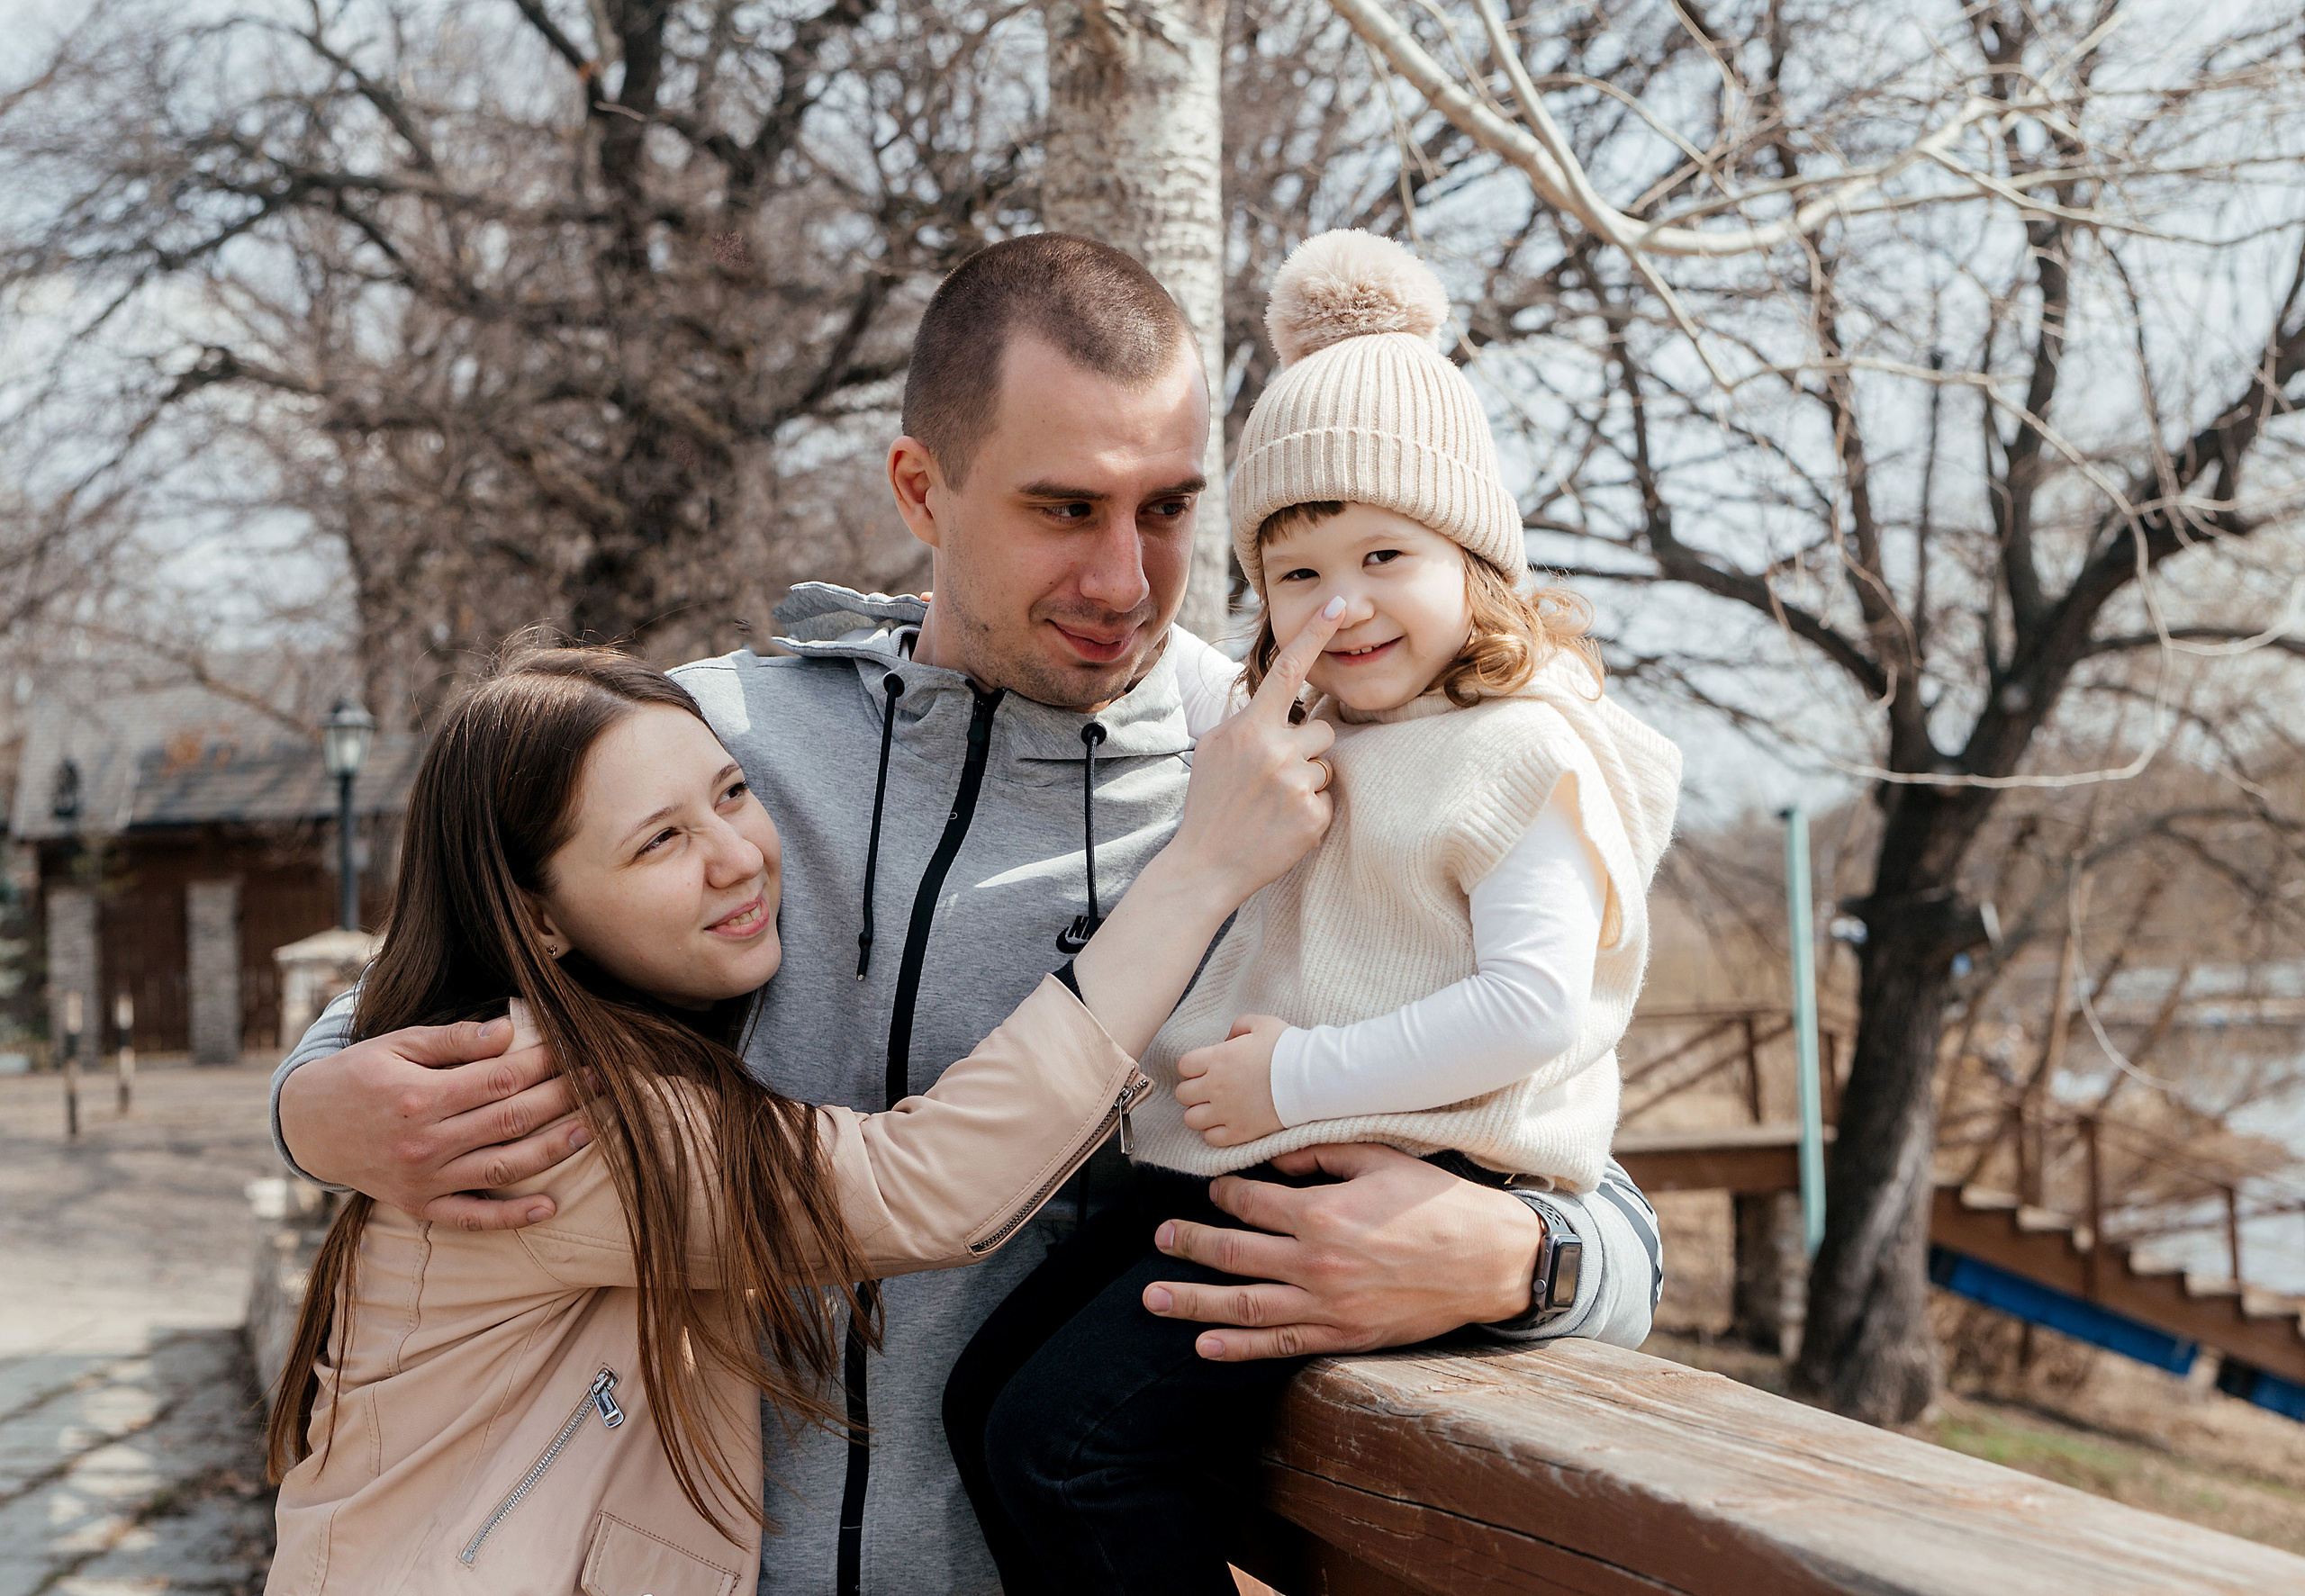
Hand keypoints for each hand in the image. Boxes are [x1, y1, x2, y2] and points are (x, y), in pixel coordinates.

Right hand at [277, 1017, 589, 1230]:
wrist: (308, 1126)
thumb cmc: (360, 1075)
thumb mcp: (396, 1044)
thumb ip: (452, 1039)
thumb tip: (507, 1031)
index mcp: (420, 1096)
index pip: (502, 1078)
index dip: (547, 1062)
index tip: (579, 1047)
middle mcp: (425, 1142)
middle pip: (512, 1119)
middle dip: (565, 1098)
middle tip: (604, 1081)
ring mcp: (424, 1180)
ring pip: (503, 1166)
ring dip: (555, 1149)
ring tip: (596, 1128)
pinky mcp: (421, 1206)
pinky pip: (472, 1217)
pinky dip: (512, 1216)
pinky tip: (550, 1205)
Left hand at [1141, 1143, 1543, 1359]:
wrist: (1489, 1261)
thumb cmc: (1437, 1204)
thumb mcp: (1381, 1158)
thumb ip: (1324, 1153)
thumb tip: (1282, 1159)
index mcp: (1322, 1212)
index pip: (1250, 1202)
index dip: (1224, 1194)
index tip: (1213, 1192)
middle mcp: (1315, 1262)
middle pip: (1233, 1254)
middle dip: (1189, 1245)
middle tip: (1159, 1239)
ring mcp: (1327, 1305)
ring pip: (1243, 1305)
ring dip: (1192, 1301)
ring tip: (1153, 1297)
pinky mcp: (1343, 1336)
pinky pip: (1279, 1343)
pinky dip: (1238, 1346)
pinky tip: (1204, 1344)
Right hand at [1166, 597, 1344, 902]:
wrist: (1204, 865)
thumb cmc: (1209, 803)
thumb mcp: (1212, 749)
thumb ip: (1245, 720)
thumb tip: (1276, 701)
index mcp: (1249, 728)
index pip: (1287, 670)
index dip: (1315, 634)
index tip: (1338, 604)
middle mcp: (1274, 750)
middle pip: (1323, 729)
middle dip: (1307, 749)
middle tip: (1273, 778)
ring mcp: (1295, 784)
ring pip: (1327, 765)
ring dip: (1309, 780)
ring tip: (1275, 803)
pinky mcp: (1313, 817)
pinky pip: (1329, 799)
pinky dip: (1310, 811)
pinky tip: (1281, 825)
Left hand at [1175, 1014, 1286, 1145]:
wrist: (1311, 1078)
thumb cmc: (1288, 1048)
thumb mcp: (1262, 1024)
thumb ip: (1238, 1027)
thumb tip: (1227, 1040)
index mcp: (1218, 1058)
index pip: (1184, 1065)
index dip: (1193, 1066)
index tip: (1206, 1068)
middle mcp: (1216, 1086)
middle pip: (1183, 1094)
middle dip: (1193, 1090)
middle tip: (1210, 1089)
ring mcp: (1226, 1112)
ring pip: (1191, 1119)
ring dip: (1200, 1113)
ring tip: (1215, 1109)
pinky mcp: (1240, 1132)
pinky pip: (1211, 1138)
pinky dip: (1215, 1132)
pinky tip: (1227, 1123)